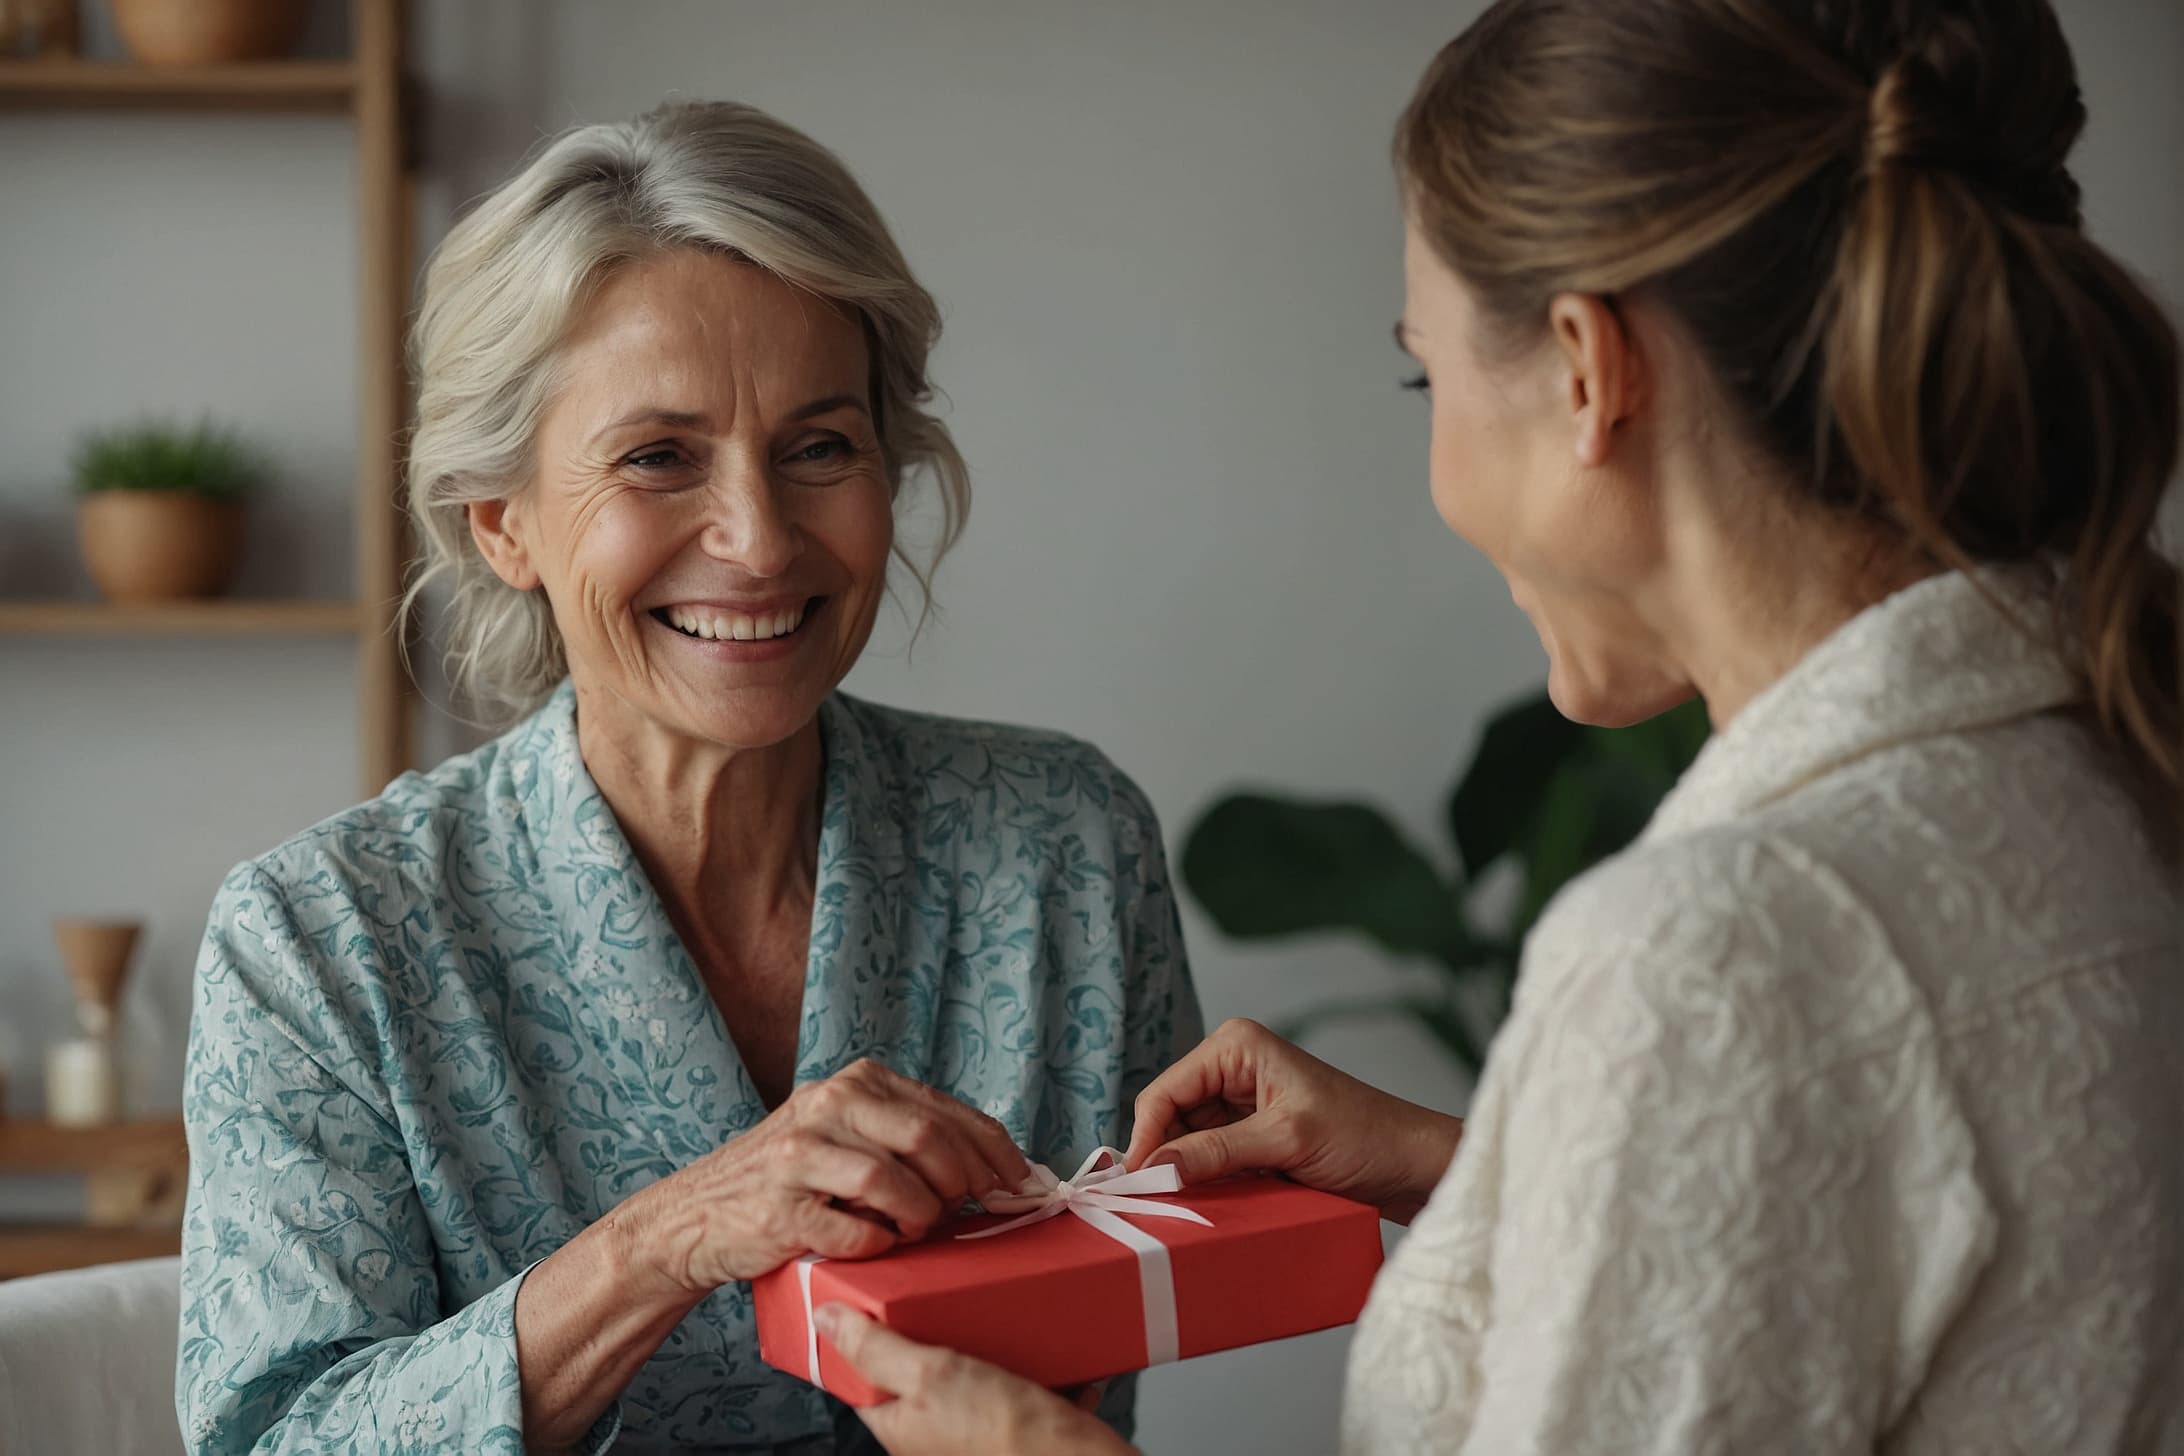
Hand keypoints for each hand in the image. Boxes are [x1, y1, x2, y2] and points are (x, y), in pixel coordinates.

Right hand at [632, 1058, 1030, 1291]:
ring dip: (919, 1215)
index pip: (944, 1109)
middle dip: (961, 1181)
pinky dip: (878, 1244)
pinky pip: (856, 1231)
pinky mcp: (781, 1209)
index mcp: (854, 1083)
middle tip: (963, 1209)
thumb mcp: (845, 1132)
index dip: (993, 1148)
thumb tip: (990, 1165)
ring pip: (892, 1182)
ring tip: (913, 1228)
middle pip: (925, 1138)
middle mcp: (826, 1106)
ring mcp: (799, 1156)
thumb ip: (905, 1134)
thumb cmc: (790, 1179)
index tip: (1020, 1180)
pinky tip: (874, 1242)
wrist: (697, 1215)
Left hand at [817, 1304, 1136, 1455]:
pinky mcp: (1027, 1421)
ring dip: (995, 1341)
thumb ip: (878, 1347)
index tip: (880, 1294)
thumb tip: (825, 1319)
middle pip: (927, 1367)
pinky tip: (1046, 1342)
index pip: (868, 1374)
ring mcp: (983, 1428)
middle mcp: (939, 1432)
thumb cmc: (1003, 1435)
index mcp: (903, 1426)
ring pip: (980, 1370)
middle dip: (943, 1328)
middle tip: (949, 1293)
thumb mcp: (930, 1376)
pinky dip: (1041, 1362)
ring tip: (1000, 1310)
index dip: (870, 1332)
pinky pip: (1029, 1381)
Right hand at [1122, 1018, 1461, 1222]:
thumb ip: (1217, 1152)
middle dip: (1164, 1159)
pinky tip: (1209, 1204)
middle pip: (1170, 1118)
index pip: (1164, 1093)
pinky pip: (1212, 1159)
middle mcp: (1233, 1067)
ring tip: (1182, 1210)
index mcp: (1235, 1047)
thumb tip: (1154, 1169)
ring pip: (1188, 1143)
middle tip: (1153, 1207)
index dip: (1144, 1140)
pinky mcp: (1255, 1134)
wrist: (1414, 1165)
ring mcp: (1243, 1103)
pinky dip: (1208, 1182)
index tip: (1133, 1188)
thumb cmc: (1364, 1137)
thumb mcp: (1285, 1141)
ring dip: (1187, 1175)